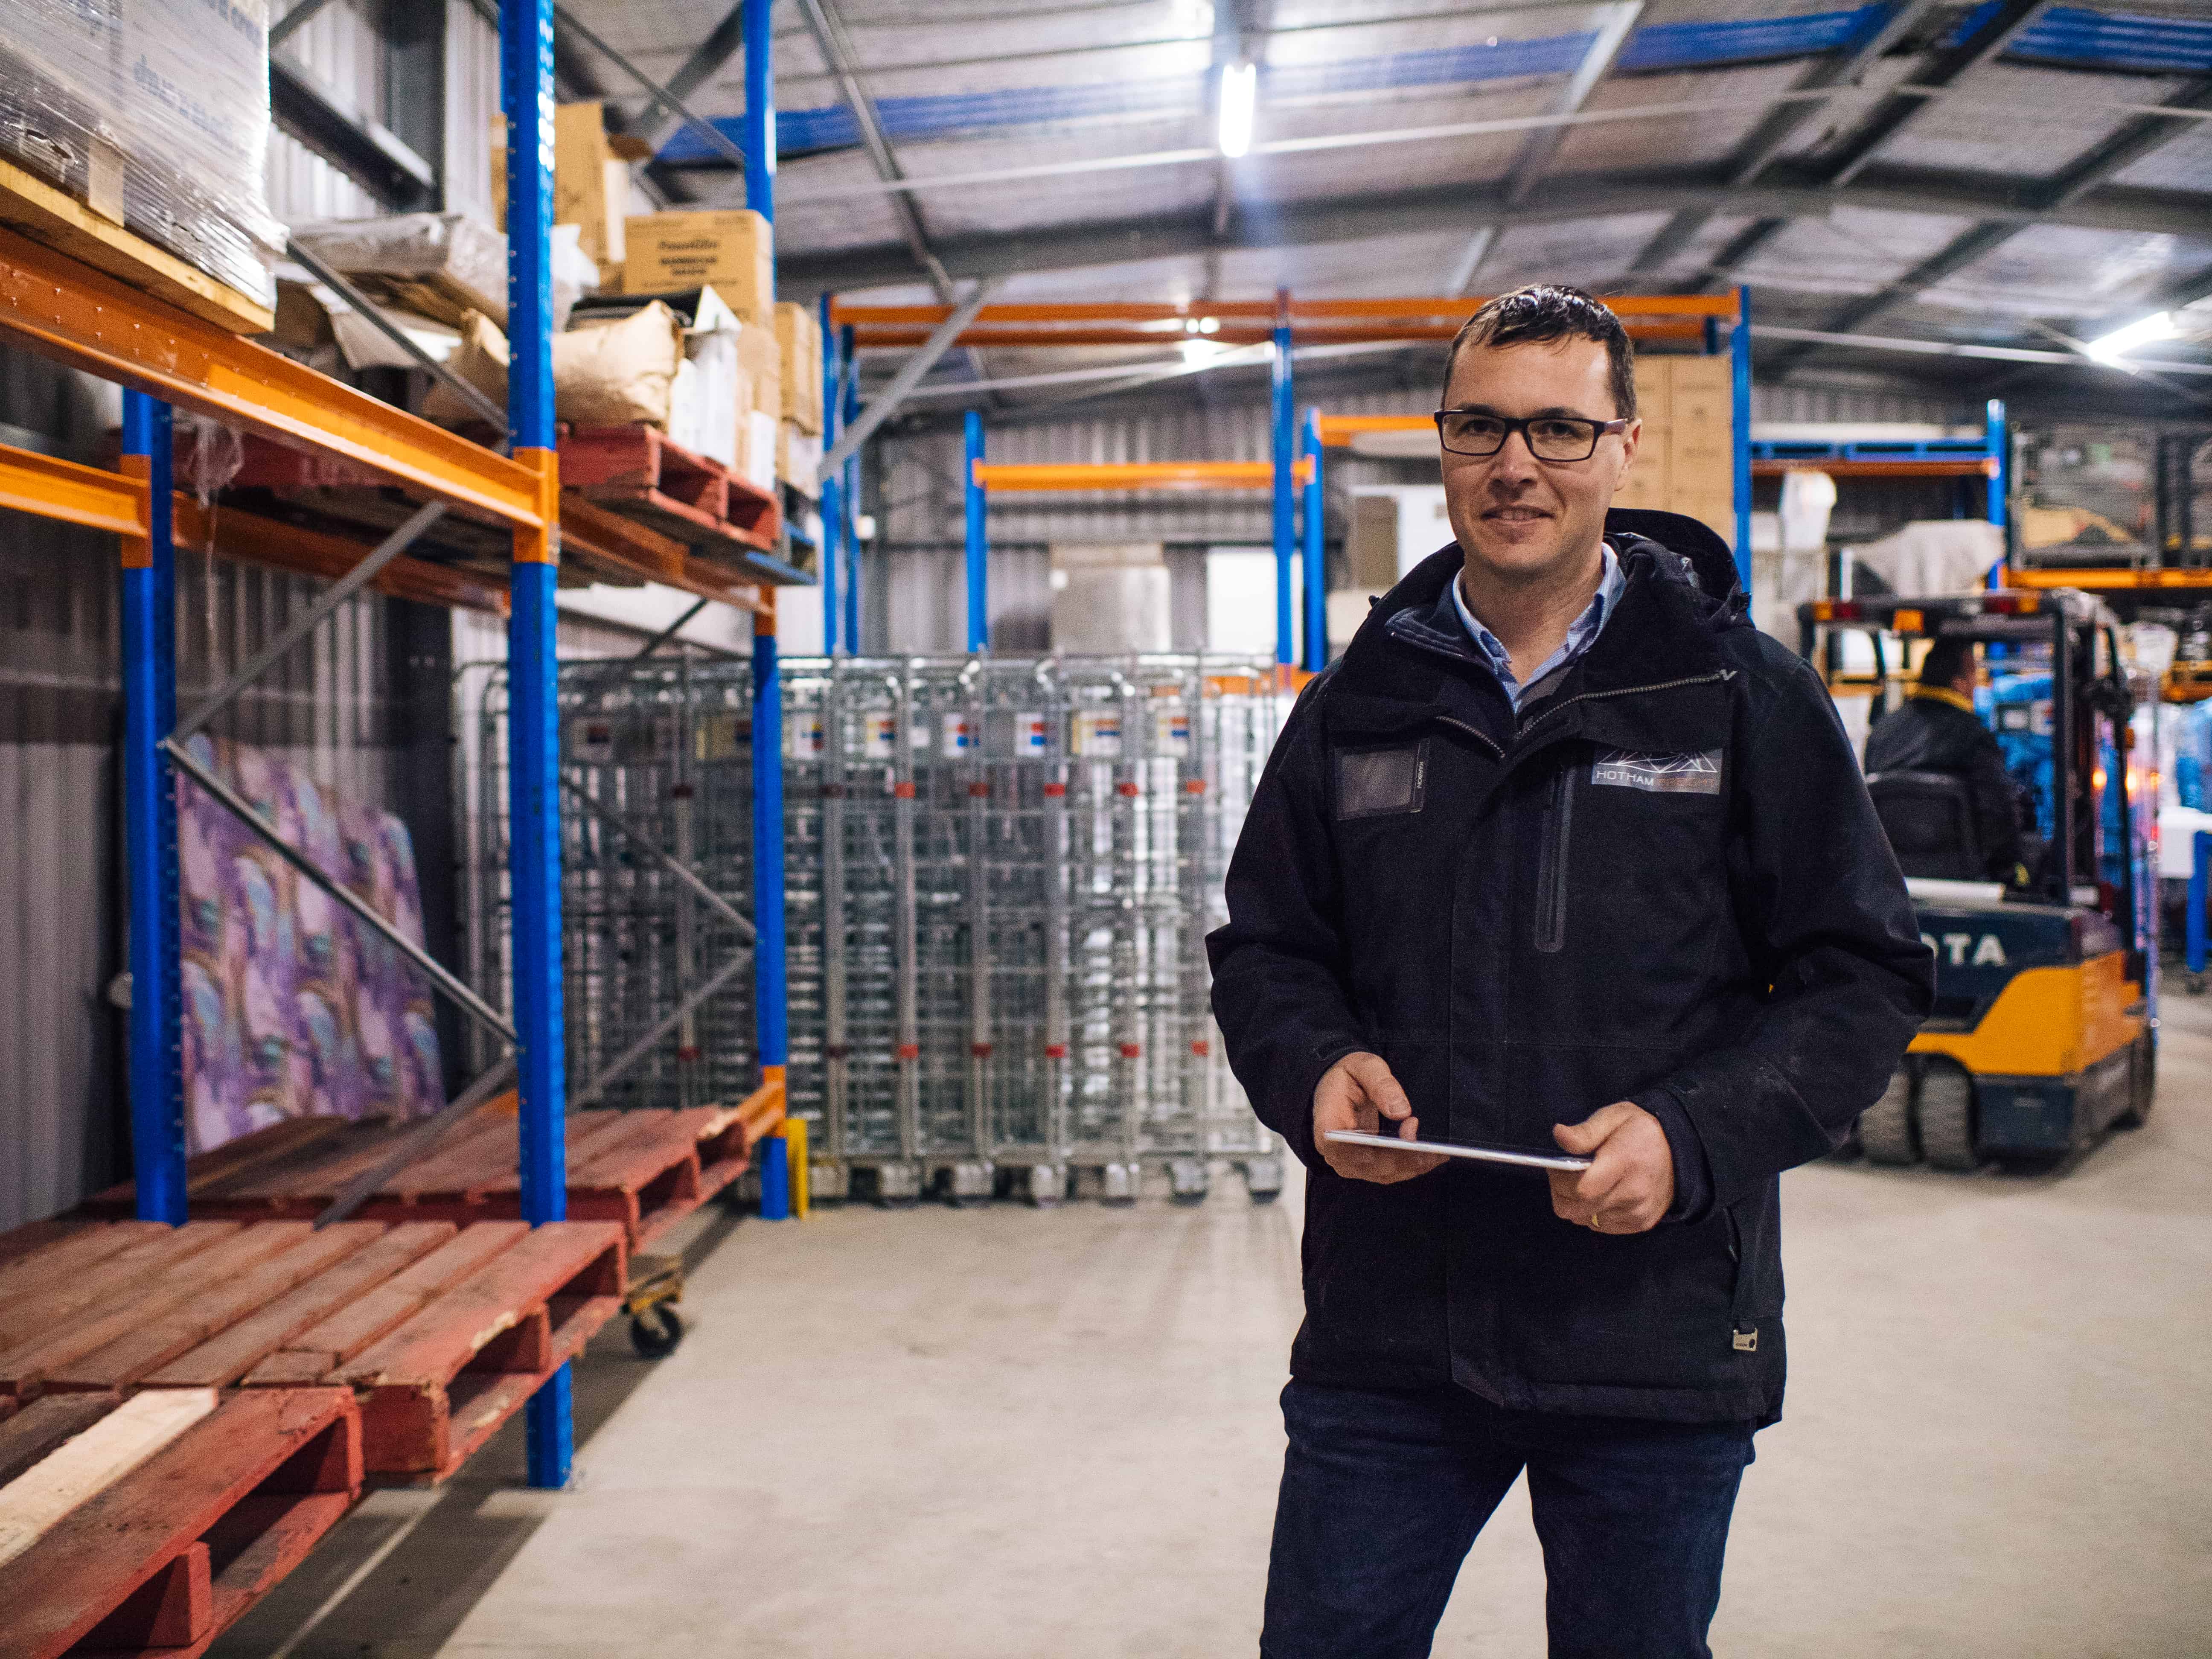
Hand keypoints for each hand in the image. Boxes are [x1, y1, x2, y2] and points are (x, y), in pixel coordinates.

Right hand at [1313, 1052, 1445, 1183]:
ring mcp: (1350, 1162)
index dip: (1379, 1150)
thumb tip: (1401, 1110)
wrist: (1337, 1085)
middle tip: (1433, 1147)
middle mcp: (1336, 1151)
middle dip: (1406, 1158)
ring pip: (1385, 1174)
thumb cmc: (1347, 1076)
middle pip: (1373, 1167)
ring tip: (1439, 1152)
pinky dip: (1411, 1165)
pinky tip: (1430, 1155)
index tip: (1407, 1136)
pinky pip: (1390, 1171)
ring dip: (1413, 1165)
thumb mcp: (1363, 1067)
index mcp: (1328, 1126)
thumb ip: (1381, 1085)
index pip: (1348, 1149)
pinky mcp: (1365, 1165)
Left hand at [1548, 1102, 1674, 1233]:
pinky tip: (1603, 1192)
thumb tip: (1559, 1136)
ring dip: (1577, 1203)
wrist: (1683, 1150)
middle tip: (1567, 1174)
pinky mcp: (1640, 1224)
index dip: (1559, 1180)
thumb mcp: (1614, 1117)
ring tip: (1589, 1180)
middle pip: (1576, 1209)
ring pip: (1584, 1219)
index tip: (1557, 1165)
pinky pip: (1600, 1226)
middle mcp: (1633, 1193)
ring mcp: (1637, 1213)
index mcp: (1624, 1163)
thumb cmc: (1641, 1130)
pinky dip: (1592, 1212)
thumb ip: (1585, 1131)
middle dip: (1561, 1192)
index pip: (1581, 1188)